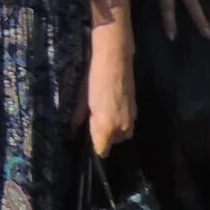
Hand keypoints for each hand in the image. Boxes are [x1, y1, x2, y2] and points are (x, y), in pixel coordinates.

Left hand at [86, 32, 135, 155]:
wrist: (116, 60)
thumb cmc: (95, 79)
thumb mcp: (83, 99)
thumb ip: (79, 117)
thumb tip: (73, 130)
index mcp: (106, 126)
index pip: (102, 149)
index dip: (95, 147)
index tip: (88, 139)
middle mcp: (122, 127)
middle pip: (113, 143)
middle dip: (104, 137)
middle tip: (93, 125)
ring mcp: (131, 119)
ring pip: (122, 134)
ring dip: (113, 130)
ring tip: (103, 117)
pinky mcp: (136, 110)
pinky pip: (128, 124)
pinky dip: (120, 122)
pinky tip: (112, 111)